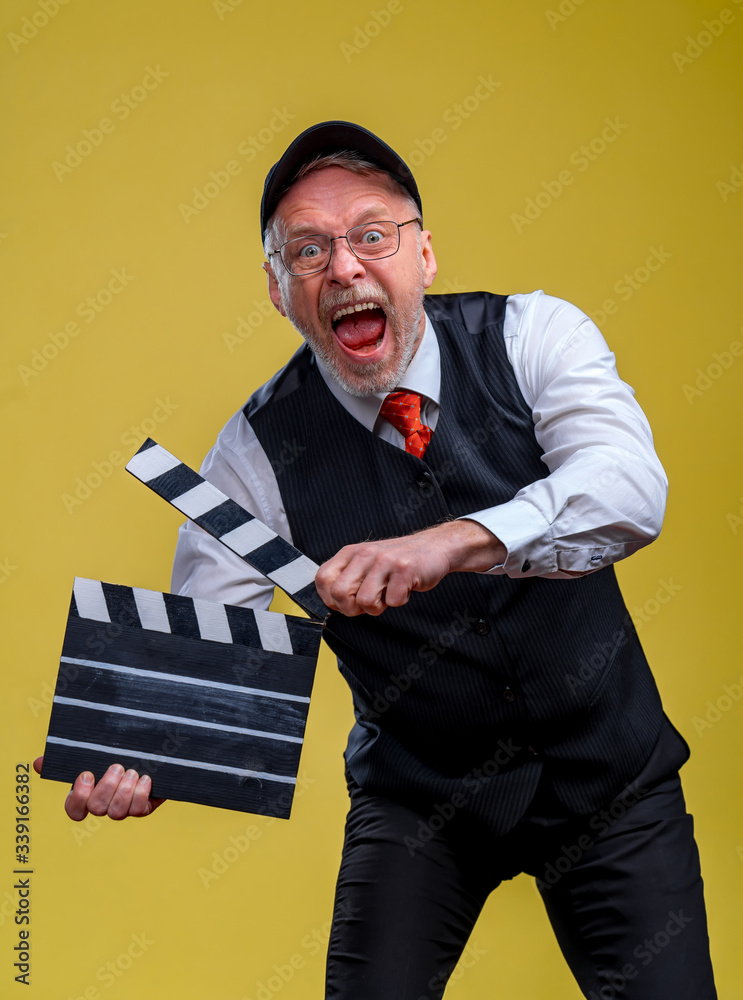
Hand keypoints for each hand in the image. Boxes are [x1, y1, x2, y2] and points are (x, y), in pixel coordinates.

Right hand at [33, 757, 164, 820]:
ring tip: (131, 772)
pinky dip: (141, 794)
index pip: (74, 810)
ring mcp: (123, 808)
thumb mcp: (93, 752)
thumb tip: (38, 763)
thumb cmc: (115, 752)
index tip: (87, 775)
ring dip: (124, 791)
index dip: (78, 797)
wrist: (150, 752)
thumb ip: (66, 757)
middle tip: (117, 767)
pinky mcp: (143, 807)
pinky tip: (145, 778)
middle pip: (98, 808)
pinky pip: (139, 810)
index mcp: (88, 794)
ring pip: (117, 813)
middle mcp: (104, 804)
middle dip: (106, 788)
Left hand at [315, 519, 505, 616]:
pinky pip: (393, 601)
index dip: (331, 599)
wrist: (434, 547)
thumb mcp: (367, 564)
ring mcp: (384, 561)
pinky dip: (400, 601)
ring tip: (388, 594)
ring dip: (378, 607)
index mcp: (351, 553)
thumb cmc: (398, 561)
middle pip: (339, 594)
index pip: (323, 579)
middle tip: (369, 603)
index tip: (347, 602)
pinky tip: (404, 588)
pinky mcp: (404, 569)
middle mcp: (364, 554)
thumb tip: (333, 603)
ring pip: (364, 601)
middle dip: (352, 608)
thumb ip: (348, 579)